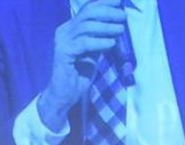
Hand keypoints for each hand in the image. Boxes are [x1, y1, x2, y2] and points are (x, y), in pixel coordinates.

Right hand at [38, 0, 125, 130]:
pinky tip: (111, 44)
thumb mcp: (93, 53)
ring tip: (121, 30)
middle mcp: (64, 31)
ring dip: (106, 27)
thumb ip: (99, 39)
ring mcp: (62, 41)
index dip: (104, 2)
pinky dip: (99, 42)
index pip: (87, 9)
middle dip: (107, 12)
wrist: (64, 96)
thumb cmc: (78, 76)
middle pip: (87, 14)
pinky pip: (84, 43)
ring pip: (86, 27)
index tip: (120, 1)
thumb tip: (115, 25)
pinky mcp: (63, 53)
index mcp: (70, 28)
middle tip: (123, 17)